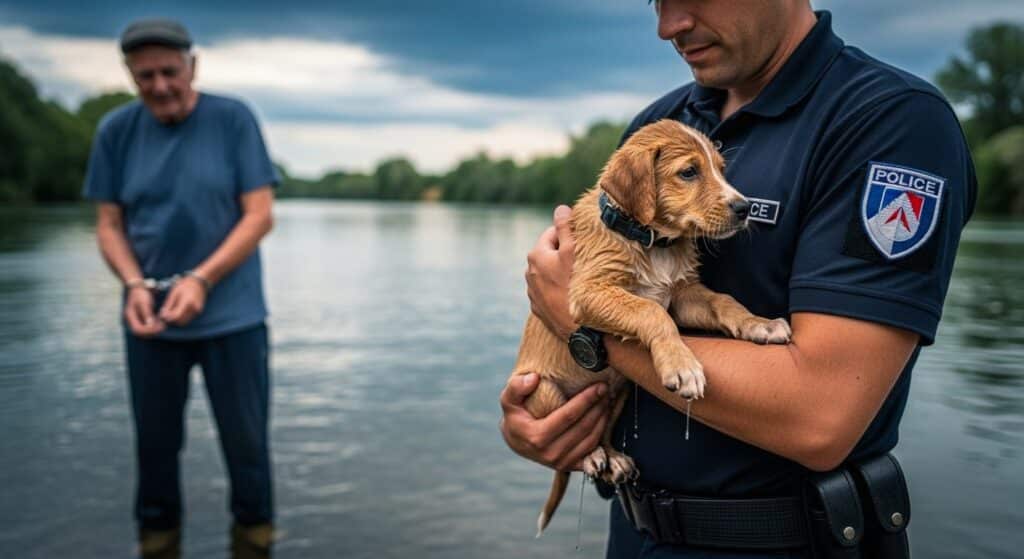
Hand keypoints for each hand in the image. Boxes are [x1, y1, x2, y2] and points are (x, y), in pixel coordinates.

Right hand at [124, 287, 164, 336]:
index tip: (159, 327)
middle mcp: (131, 320)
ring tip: (163, 325)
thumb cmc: (140, 293)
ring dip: (153, 330)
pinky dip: (153, 326)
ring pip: (144, 330)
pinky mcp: (140, 318)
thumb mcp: (143, 302)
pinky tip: (160, 322)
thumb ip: (146, 313)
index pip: (137, 330)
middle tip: (163, 327)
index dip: (148, 331)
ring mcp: (135, 319)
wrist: (137, 287)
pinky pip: (146, 326)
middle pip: (141, 332)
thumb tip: (150, 325)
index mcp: (129, 316)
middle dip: (152, 331)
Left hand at [158, 277, 205, 325]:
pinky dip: (181, 318)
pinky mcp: (198, 312)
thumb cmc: (185, 285)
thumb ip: (169, 305)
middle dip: (172, 320)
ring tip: (170, 313)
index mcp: (188, 302)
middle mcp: (194, 308)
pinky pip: (188, 319)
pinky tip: (177, 311)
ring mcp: (197, 311)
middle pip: (181, 321)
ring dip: (177, 320)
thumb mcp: (174, 293)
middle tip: (165, 315)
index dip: (168, 317)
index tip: (162, 315)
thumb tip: (163, 315)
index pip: (176, 315)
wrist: (199, 282)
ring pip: (185, 322)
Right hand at [499, 372, 609, 471]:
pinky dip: (602, 435)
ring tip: (608, 401)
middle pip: (583, 428)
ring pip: (592, 440)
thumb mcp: (508, 399)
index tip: (599, 386)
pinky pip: (593, 451)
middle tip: (607, 390)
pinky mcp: (570, 467)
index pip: (569, 416)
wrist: (516, 441)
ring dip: (603, 420)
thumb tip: (534, 378)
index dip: (587, 400)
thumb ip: (517, 387)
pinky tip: (605, 418)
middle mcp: (550, 454)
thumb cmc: (515, 415)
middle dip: (598, 407)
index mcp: (537, 437)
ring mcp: (561, 463)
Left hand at [526, 205, 576, 340]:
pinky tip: (573, 295)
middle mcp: (529, 273)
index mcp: (535, 256)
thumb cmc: (577, 287)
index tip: (584, 243)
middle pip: (551, 253)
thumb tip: (560, 208)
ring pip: (550, 274)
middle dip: (565, 254)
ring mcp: (533, 293)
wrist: (580, 330)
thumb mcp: (573, 252)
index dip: (570, 235)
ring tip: (580, 280)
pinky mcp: (539, 310)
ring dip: (562, 273)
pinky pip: (551, 292)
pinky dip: (560, 290)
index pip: (553, 233)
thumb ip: (566, 228)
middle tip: (585, 262)